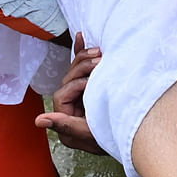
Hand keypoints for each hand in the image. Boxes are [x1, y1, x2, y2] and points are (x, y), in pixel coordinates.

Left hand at [34, 33, 105, 154]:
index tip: (94, 82)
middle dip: (82, 67)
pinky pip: (84, 69)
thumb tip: (39, 120)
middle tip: (100, 60)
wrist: (137, 136)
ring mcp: (82, 97)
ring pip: (76, 72)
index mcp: (65, 119)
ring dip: (85, 59)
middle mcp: (71, 107)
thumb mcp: (91, 135)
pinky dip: (82, 54)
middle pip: (68, 80)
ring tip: (99, 52)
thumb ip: (65, 125)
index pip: (62, 95)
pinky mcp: (92, 89)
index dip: (76, 85)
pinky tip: (81, 37)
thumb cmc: (113, 139)